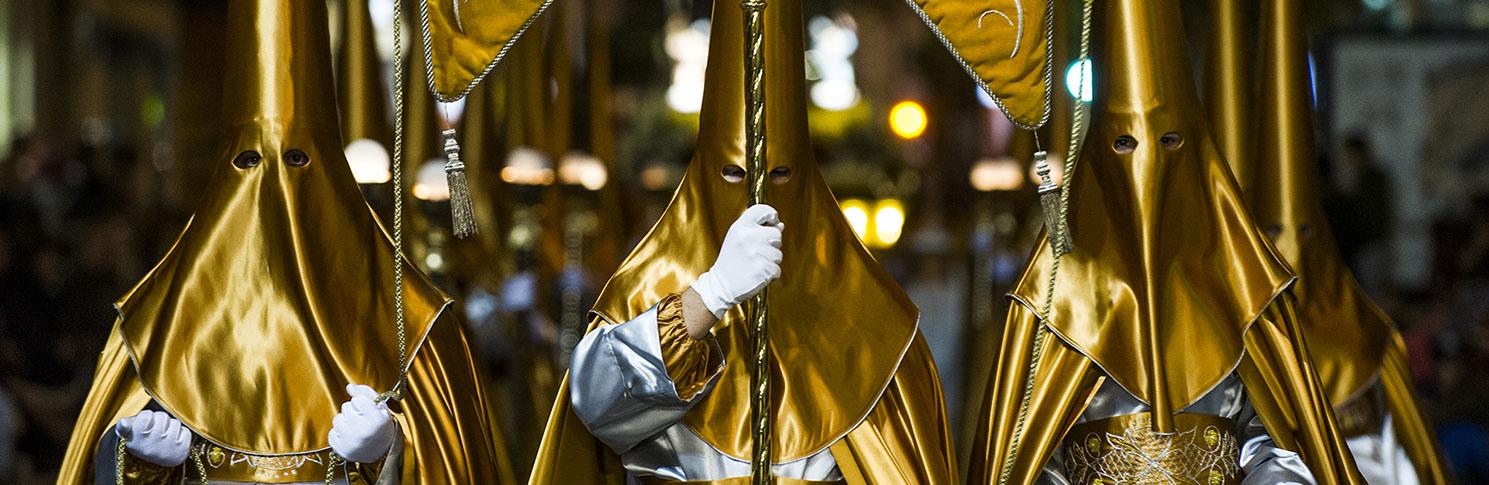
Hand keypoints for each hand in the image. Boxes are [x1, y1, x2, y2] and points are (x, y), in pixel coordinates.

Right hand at [117, 410, 190, 467]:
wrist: (153, 466)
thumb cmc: (142, 441)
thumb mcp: (129, 433)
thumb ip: (125, 425)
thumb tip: (123, 424)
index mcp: (136, 439)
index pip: (147, 415)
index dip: (147, 417)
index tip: (145, 425)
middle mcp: (151, 445)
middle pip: (162, 416)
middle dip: (160, 421)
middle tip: (155, 431)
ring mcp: (167, 448)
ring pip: (175, 423)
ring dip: (171, 428)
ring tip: (164, 437)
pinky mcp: (182, 451)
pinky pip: (186, 432)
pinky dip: (182, 434)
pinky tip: (173, 442)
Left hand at [328, 384, 394, 462]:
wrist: (382, 452)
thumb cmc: (381, 426)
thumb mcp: (381, 407)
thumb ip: (366, 393)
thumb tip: (349, 387)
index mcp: (377, 420)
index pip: (357, 399)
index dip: (362, 403)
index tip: (368, 410)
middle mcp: (363, 431)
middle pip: (346, 407)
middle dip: (353, 411)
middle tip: (363, 420)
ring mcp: (350, 442)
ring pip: (337, 419)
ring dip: (345, 422)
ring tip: (356, 429)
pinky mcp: (341, 450)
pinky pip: (332, 433)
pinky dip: (339, 434)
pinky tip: (350, 437)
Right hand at [691, 204, 783, 318]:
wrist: (721, 285)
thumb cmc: (731, 261)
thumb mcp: (738, 239)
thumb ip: (758, 229)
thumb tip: (780, 225)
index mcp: (740, 227)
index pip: (762, 210)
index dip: (771, 215)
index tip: (773, 221)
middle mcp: (748, 237)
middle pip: (776, 233)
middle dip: (772, 244)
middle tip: (757, 252)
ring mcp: (756, 253)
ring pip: (778, 254)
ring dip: (771, 261)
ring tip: (754, 264)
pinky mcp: (763, 269)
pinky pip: (777, 269)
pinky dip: (770, 274)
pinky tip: (757, 274)